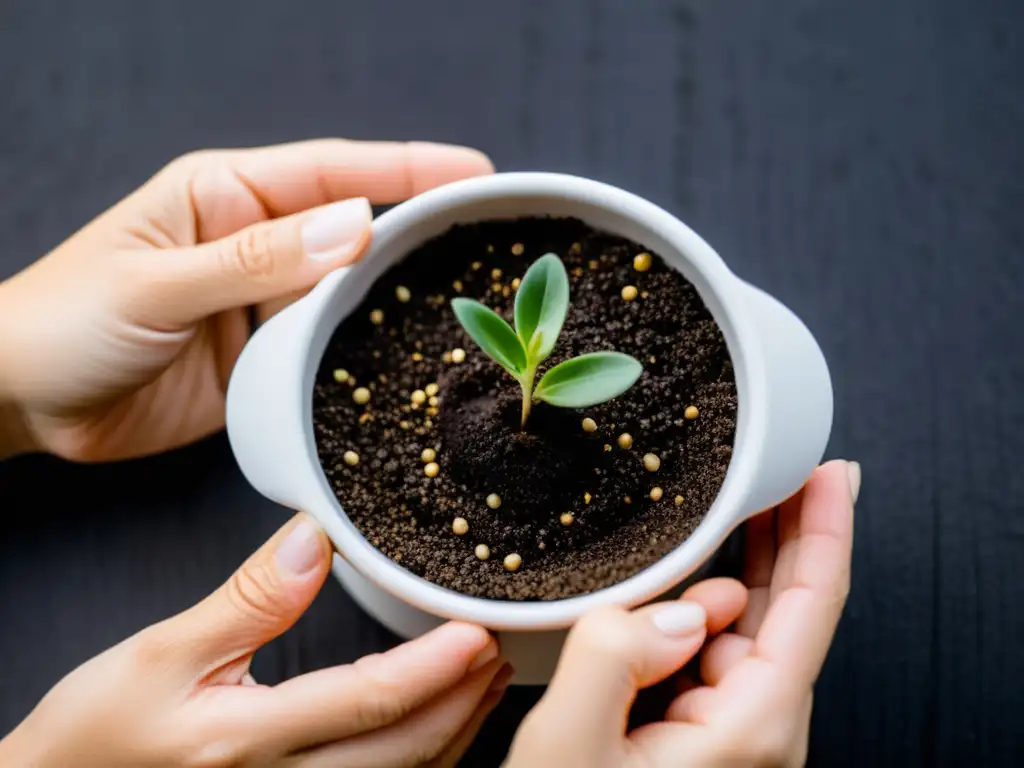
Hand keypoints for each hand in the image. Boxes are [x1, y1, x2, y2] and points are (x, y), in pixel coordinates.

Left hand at [0, 139, 491, 460]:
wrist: (26, 404)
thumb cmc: (66, 320)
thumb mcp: (158, 282)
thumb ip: (256, 260)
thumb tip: (355, 231)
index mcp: (226, 196)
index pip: (333, 172)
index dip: (407, 170)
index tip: (472, 173)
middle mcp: (255, 244)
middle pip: (354, 231)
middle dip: (420, 232)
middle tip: (490, 241)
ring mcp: (264, 304)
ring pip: (349, 296)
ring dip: (399, 300)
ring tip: (467, 305)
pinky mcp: (265, 361)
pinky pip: (328, 352)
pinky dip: (365, 358)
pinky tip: (405, 366)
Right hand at [0, 514, 510, 766]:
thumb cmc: (101, 730)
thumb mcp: (160, 652)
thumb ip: (246, 599)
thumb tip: (314, 540)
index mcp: (248, 742)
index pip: (369, 705)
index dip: (436, 668)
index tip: (479, 630)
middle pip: (405, 752)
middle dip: (464, 699)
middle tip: (499, 643)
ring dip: (457, 729)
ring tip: (486, 676)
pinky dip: (425, 755)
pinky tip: (441, 721)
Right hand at [506, 460, 858, 767]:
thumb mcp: (570, 743)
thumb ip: (616, 656)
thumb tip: (679, 605)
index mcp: (748, 727)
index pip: (813, 606)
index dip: (828, 529)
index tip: (831, 475)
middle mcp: (758, 728)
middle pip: (793, 607)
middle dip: (793, 531)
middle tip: (790, 469)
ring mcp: (736, 730)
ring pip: (750, 626)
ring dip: (741, 567)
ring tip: (731, 512)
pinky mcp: (708, 731)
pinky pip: (718, 651)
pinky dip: (707, 606)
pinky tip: (691, 580)